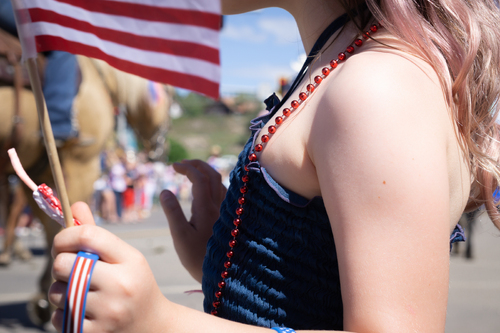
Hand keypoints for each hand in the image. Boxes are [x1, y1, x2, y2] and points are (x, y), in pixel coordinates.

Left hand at [49, 202, 167, 332]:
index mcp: (130, 260)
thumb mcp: (125, 258)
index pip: (87, 236)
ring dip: (61, 292)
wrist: (153, 327)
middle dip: (61, 266)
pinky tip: (83, 314)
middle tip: (73, 271)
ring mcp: (107, 312)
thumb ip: (98, 235)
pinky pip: (59, 317)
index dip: (65, 235)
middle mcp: (121, 285)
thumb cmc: (135, 286)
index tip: (62, 242)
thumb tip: (74, 205)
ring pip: (57, 292)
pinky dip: (63, 315)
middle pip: (65, 264)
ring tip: (81, 295)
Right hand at [160, 160, 226, 281]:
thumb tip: (165, 191)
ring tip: (190, 173)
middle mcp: (219, 206)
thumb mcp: (180, 236)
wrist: (222, 274)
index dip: (187, 168)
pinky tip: (204, 189)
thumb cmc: (197, 258)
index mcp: (206, 208)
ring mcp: (226, 211)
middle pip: (213, 174)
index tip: (173, 166)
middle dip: (197, 165)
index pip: (200, 178)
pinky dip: (212, 183)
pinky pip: (223, 192)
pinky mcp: (227, 218)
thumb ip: (172, 212)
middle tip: (181, 164)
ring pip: (220, 182)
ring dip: (206, 173)